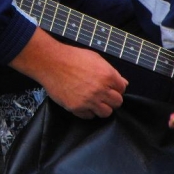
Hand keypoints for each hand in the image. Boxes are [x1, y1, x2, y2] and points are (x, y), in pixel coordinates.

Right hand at [9, 28, 128, 118]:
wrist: (50, 63)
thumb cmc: (71, 57)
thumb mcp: (95, 58)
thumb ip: (111, 71)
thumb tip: (123, 82)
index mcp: (107, 75)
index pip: (122, 89)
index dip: (116, 87)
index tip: (109, 87)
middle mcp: (100, 89)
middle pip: (117, 103)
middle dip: (111, 99)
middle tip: (102, 94)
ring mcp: (89, 100)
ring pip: (106, 113)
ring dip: (102, 107)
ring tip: (93, 100)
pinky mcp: (77, 108)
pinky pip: (89, 116)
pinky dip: (88, 111)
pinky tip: (82, 102)